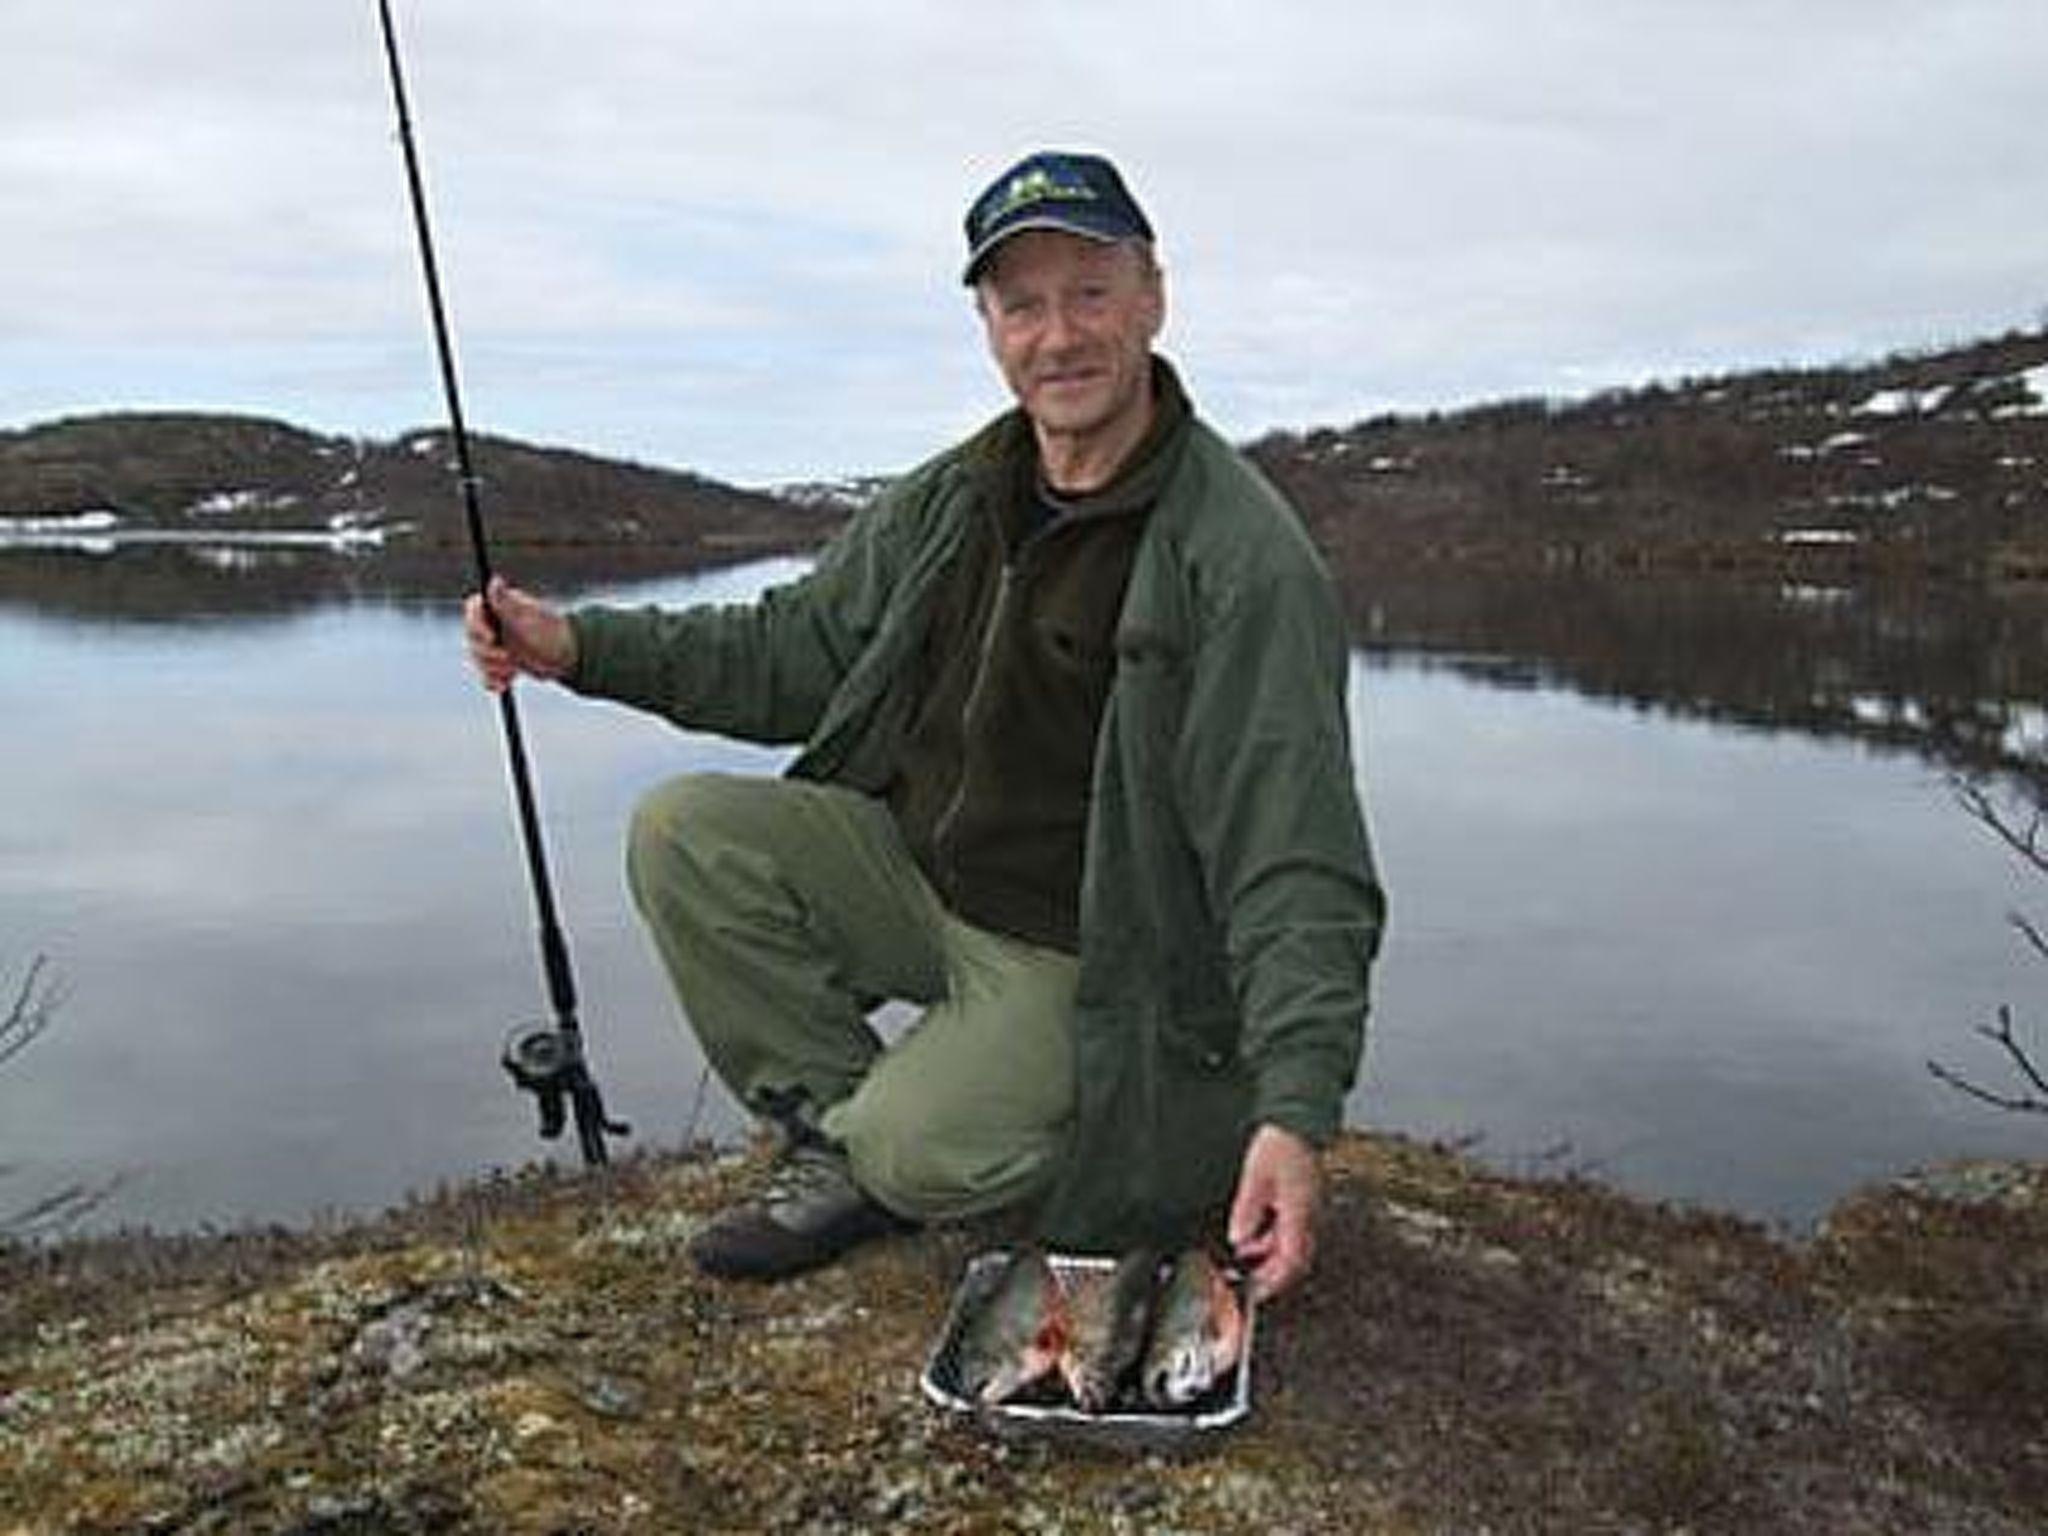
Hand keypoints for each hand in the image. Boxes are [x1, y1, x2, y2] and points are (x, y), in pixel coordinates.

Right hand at [464, 576, 575, 691]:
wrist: (569, 657)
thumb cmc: (551, 632)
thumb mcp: (527, 618)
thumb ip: (506, 602)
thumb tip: (494, 580)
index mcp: (499, 608)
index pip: (473, 610)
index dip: (477, 625)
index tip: (492, 638)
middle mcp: (494, 624)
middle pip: (472, 637)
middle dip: (487, 652)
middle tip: (507, 659)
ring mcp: (496, 644)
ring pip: (478, 657)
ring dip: (491, 668)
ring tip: (512, 670)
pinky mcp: (500, 662)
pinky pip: (486, 673)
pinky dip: (492, 681)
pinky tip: (504, 685)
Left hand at [1226, 1123, 1322, 1303]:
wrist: (1299, 1120)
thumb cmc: (1280, 1142)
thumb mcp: (1256, 1175)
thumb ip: (1248, 1209)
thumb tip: (1239, 1239)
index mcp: (1300, 1211)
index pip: (1292, 1259)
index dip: (1274, 1281)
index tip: (1255, 1293)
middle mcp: (1310, 1215)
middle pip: (1296, 1260)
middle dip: (1272, 1276)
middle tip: (1248, 1284)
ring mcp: (1310, 1209)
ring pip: (1294, 1247)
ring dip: (1270, 1258)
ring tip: (1245, 1258)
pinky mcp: (1305, 1203)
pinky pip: (1292, 1232)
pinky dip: (1273, 1241)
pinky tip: (1255, 1235)